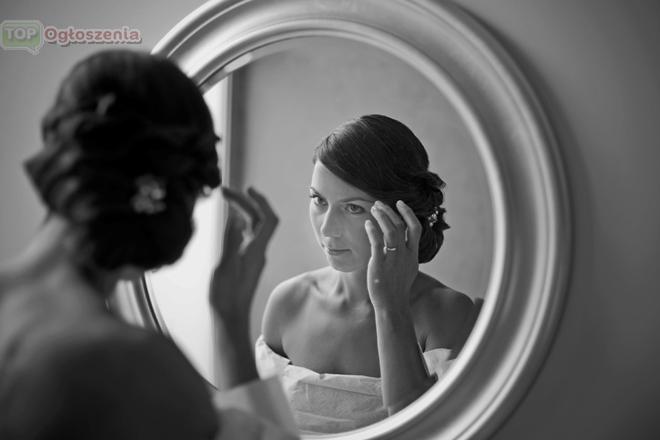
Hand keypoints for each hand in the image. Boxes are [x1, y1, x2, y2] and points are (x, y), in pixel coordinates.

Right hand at [209, 186, 277, 329]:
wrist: (230, 318)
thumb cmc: (226, 296)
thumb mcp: (225, 266)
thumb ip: (231, 240)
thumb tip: (237, 217)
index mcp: (256, 251)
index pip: (268, 219)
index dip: (261, 201)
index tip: (248, 189)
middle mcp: (258, 251)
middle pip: (259, 220)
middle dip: (245, 202)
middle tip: (224, 192)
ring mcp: (253, 256)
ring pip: (253, 227)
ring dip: (243, 211)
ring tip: (226, 200)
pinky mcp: (247, 262)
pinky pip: (248, 236)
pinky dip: (240, 224)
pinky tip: (229, 221)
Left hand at [365, 200, 421, 310]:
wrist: (392, 305)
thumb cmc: (397, 287)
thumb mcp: (407, 269)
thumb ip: (406, 254)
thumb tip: (400, 242)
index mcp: (413, 254)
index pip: (415, 228)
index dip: (408, 213)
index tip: (399, 203)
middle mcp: (405, 254)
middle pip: (401, 225)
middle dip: (390, 211)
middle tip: (379, 203)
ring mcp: (393, 259)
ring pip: (390, 230)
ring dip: (381, 216)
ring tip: (373, 208)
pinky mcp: (380, 264)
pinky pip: (377, 242)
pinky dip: (372, 230)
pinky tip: (367, 223)